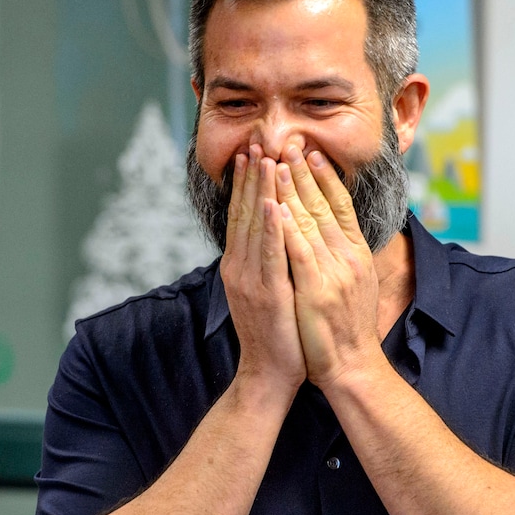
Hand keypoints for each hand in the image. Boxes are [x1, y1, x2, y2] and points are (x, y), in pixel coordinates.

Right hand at [220, 146, 305, 391]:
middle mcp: (239, 268)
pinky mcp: (267, 294)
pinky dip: (271, 228)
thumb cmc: (275, 332)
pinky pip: (270, 255)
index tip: (251, 152)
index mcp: (240, 265)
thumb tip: (270, 235)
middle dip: (251, 176)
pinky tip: (275, 204)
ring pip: (255, 228)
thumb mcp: (265, 290)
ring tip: (263, 158)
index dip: (246, 183)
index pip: (243, 216)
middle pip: (245, 213)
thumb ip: (263, 262)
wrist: (269, 374)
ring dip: (259, 191)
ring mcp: (250, 280)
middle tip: (254, 140)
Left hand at [275, 145, 381, 388]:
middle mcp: (347, 258)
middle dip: (304, 172)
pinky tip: (275, 207)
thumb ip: (343, 256)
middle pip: (324, 206)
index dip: (326, 177)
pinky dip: (287, 229)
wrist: (351, 367)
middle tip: (290, 141)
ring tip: (276, 161)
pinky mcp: (315, 292)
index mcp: (356, 254)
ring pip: (309, 223)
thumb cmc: (347, 328)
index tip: (312, 152)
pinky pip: (298, 254)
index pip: (341, 206)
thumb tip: (333, 232)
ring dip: (291, 190)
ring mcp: (332, 274)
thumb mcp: (352, 285)